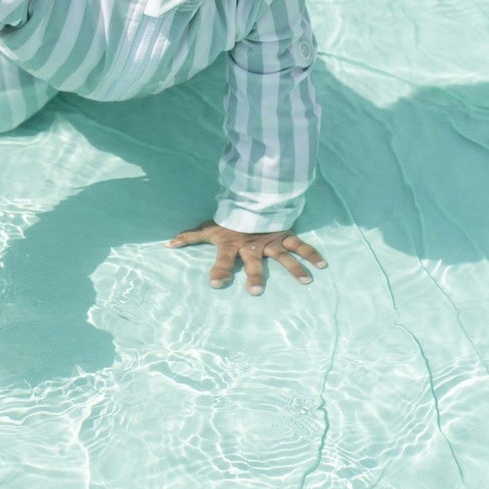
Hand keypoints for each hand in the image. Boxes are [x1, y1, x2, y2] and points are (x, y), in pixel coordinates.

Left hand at [167, 221, 325, 294]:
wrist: (249, 196)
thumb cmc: (227, 217)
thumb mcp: (207, 228)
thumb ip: (188, 237)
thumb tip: (167, 245)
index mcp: (232, 245)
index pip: (223, 260)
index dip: (219, 271)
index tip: (216, 284)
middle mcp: (252, 245)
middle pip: (253, 263)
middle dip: (255, 276)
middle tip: (255, 292)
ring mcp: (270, 241)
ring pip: (282, 256)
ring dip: (294, 268)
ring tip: (306, 281)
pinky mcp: (284, 235)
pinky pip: (300, 245)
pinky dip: (312, 254)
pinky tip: (322, 264)